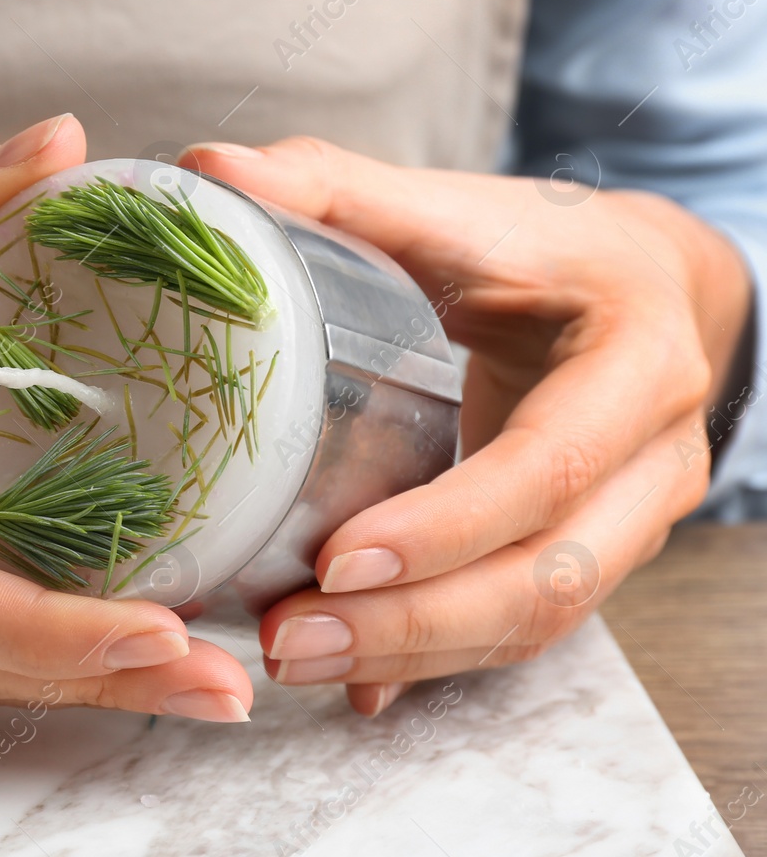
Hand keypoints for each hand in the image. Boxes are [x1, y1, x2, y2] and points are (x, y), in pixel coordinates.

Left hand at [180, 137, 751, 715]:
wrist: (647, 291)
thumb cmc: (543, 247)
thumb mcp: (458, 210)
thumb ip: (335, 190)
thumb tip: (205, 174)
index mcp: (628, 362)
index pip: (549, 464)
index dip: (450, 523)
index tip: (339, 558)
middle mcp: (651, 461)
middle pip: (548, 577)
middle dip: (415, 622)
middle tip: (290, 635)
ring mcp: (630, 523)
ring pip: (537, 622)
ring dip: (414, 655)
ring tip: (292, 657)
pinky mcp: (588, 556)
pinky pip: (518, 629)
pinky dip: (433, 660)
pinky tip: (352, 682)